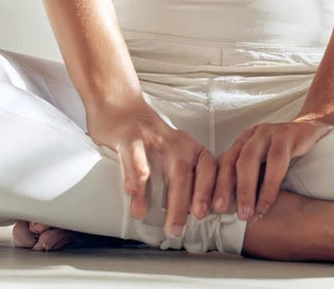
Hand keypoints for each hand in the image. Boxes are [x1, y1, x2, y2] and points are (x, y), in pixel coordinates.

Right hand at [86, 97, 218, 237]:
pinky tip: (133, 192)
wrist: (120, 106)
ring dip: (171, 197)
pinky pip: (136, 154)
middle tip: (178, 228)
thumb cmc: (145, 138)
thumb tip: (185, 219)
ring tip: (165, 222)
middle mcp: (175, 142)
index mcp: (188, 147)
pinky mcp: (129, 135)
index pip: (209, 168)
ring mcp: (153, 138)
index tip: (213, 212)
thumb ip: (178, 182)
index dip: (211, 190)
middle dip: (187, 204)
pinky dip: (136, 173)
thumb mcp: (168, 155)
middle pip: (188, 173)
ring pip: (171, 166)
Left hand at [211, 118, 333, 220]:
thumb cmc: (284, 154)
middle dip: (224, 187)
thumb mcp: (263, 165)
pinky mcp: (287, 135)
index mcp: (242, 143)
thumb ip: (249, 180)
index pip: (222, 163)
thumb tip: (230, 211)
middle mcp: (252, 136)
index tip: (206, 209)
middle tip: (221, 211)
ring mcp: (268, 133)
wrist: (313, 130)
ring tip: (246, 213)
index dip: (212, 186)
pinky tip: (267, 202)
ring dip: (246, 189)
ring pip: (250, 159)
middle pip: (232, 160)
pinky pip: (276, 160)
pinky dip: (270, 184)